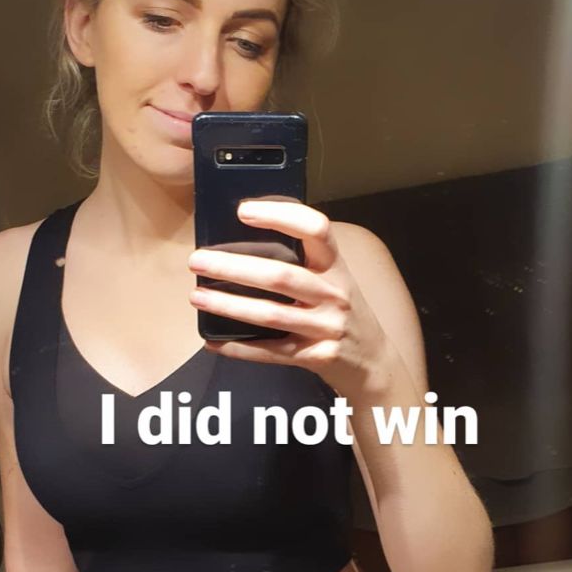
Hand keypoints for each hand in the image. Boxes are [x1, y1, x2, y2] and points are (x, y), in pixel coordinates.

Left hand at [187, 197, 389, 394]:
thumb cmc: (343, 311)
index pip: (316, 230)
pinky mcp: (315, 357)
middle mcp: (333, 294)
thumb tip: (245, 240)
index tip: (245, 211)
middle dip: (234, 267)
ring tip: (197, 297)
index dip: (281, 215)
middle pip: (280, 276)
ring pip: (270, 314)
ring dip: (229, 305)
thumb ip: (303, 260)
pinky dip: (238, 348)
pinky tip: (212, 341)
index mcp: (336, 266)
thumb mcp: (335, 278)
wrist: (373, 360)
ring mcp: (325, 327)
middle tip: (198, 261)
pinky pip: (270, 353)